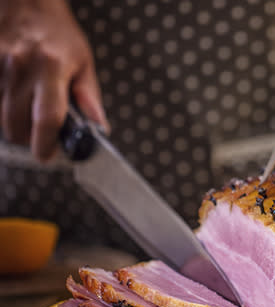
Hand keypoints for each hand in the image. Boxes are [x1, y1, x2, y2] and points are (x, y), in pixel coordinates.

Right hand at [0, 0, 105, 161]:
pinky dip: (1, 106)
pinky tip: (12, 99)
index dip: (46, 144)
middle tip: (40, 135)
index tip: (47, 156)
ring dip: (12, 123)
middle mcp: (21, 67)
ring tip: (27, 112)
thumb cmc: (57, 31)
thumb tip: (99, 127)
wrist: (26, 1)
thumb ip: (89, 97)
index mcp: (52, 68)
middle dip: (28, 139)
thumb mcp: (83, 61)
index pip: (48, 118)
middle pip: (17, 125)